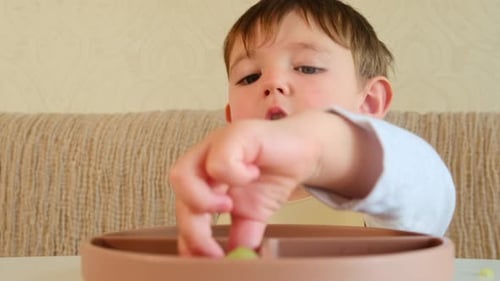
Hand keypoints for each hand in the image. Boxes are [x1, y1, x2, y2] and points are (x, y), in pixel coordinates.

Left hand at [170, 115, 320, 256]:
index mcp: (202, 182)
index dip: (190, 240)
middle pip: (176, 197)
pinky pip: (218, 160)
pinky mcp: (234, 134)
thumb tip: (234, 260)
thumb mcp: (255, 214)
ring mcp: (214, 146)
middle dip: (193, 230)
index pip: (183, 212)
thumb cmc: (273, 175)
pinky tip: (252, 176)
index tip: (210, 259)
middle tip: (215, 250)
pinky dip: (235, 175)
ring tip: (229, 206)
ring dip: (202, 200)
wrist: (304, 149)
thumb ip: (241, 235)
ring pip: (182, 175)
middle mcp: (202, 163)